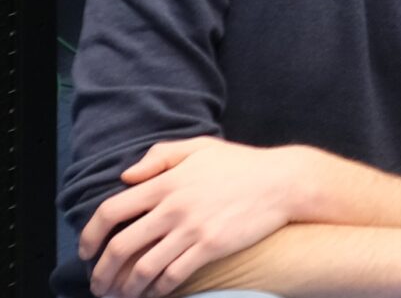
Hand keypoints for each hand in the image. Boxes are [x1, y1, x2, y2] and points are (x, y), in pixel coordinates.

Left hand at [80, 137, 303, 297]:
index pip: (111, 210)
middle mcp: (173, 207)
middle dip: (102, 272)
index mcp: (165, 182)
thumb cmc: (241, 164)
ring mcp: (191, 228)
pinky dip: (158, 290)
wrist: (283, 182)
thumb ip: (159, 156)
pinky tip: (154, 293)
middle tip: (99, 285)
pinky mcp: (210, 247)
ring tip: (122, 296)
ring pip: (143, 268)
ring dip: (126, 288)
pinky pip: (173, 275)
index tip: (86, 251)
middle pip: (120, 246)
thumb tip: (126, 177)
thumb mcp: (199, 148)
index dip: (89, 235)